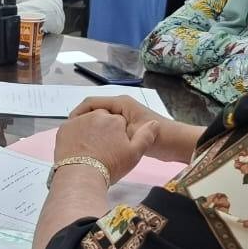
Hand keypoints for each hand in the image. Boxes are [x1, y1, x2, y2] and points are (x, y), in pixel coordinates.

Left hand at [54, 109, 158, 184]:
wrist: (82, 176)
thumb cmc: (110, 166)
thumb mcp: (134, 153)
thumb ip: (146, 136)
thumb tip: (154, 123)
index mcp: (114, 120)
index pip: (119, 122)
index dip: (119, 135)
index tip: (116, 147)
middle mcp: (96, 115)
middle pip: (102, 119)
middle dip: (103, 129)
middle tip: (102, 149)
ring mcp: (78, 121)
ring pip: (87, 121)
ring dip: (89, 130)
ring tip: (90, 150)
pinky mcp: (64, 128)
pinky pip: (73, 128)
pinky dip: (76, 135)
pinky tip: (79, 148)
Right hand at [70, 95, 199, 163]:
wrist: (178, 145)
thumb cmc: (158, 138)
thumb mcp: (133, 134)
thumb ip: (111, 131)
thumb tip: (89, 131)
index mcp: (120, 103)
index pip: (91, 102)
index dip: (78, 113)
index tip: (69, 126)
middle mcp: (120, 106)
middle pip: (95, 110)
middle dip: (82, 122)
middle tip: (71, 136)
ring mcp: (124, 116)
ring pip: (101, 120)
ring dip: (91, 129)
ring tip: (80, 142)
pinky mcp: (127, 126)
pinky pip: (108, 128)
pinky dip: (100, 134)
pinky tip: (94, 146)